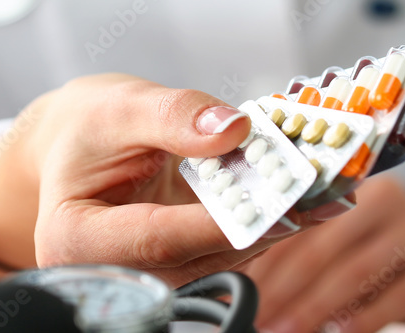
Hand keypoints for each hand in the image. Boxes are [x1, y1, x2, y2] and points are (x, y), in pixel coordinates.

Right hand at [0, 73, 350, 285]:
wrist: (79, 147)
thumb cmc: (87, 131)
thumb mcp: (120, 106)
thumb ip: (174, 117)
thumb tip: (234, 130)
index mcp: (77, 237)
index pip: (158, 239)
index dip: (222, 221)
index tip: (280, 202)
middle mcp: (116, 270)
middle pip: (201, 256)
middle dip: (267, 222)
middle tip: (326, 190)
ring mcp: (152, 274)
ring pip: (225, 257)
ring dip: (277, 221)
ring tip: (326, 186)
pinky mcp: (184, 265)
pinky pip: (231, 246)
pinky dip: (265, 217)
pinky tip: (299, 190)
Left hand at [246, 176, 404, 332]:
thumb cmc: (380, 259)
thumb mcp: (342, 250)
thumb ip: (300, 261)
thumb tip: (244, 292)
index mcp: (350, 188)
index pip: (296, 223)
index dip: (264, 263)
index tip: (237, 296)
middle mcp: (387, 198)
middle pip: (324, 245)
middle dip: (285, 290)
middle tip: (259, 321)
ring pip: (358, 267)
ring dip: (318, 307)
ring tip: (289, 331)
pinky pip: (402, 290)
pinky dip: (368, 315)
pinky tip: (342, 332)